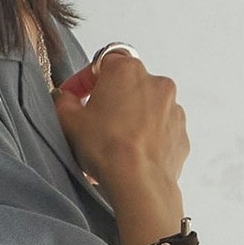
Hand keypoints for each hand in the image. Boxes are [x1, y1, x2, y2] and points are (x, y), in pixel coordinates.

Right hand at [51, 51, 190, 207]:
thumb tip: (64, 98)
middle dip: (110, 101)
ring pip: (145, 107)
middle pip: (127, 85)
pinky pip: (159, 130)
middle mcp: (155, 82)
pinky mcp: (180, 132)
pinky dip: (146, 138)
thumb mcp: (69, 122)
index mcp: (126, 71)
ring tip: (112, 145)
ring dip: (129, 119)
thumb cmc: (107, 148)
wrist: (139, 182)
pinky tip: (130, 156)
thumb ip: (63, 102)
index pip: (102, 62)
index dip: (84, 80)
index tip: (73, 97)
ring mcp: (172, 107)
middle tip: (92, 124)